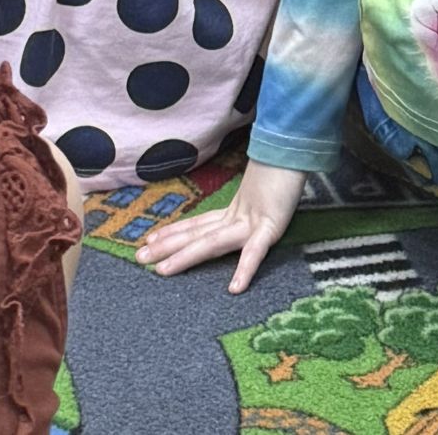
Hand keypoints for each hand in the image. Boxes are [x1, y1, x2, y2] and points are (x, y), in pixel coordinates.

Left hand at [136, 158, 304, 290]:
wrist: (299, 150)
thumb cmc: (284, 172)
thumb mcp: (263, 194)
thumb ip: (252, 206)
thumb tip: (242, 214)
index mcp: (235, 211)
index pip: (198, 225)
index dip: (173, 233)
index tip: (148, 240)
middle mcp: (237, 217)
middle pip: (197, 235)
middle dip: (167, 247)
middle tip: (138, 258)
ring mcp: (252, 222)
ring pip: (212, 243)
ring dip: (186, 256)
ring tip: (163, 270)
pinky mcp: (271, 226)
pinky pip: (256, 251)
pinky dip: (245, 269)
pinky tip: (234, 288)